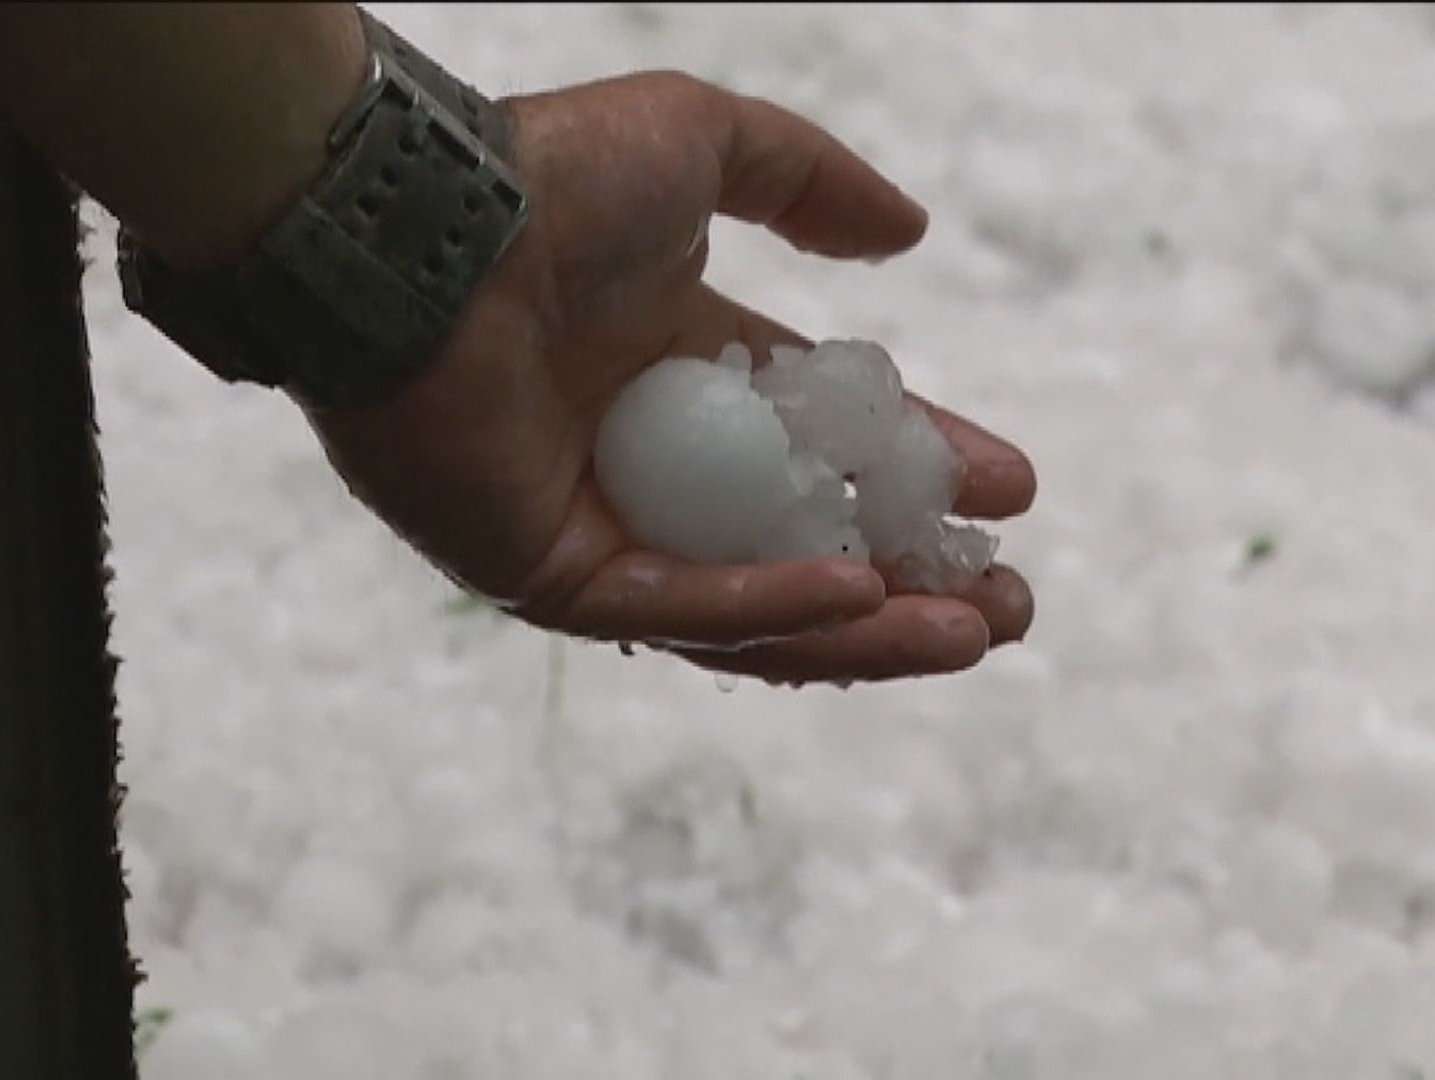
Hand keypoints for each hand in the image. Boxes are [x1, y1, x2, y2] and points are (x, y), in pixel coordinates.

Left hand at [299, 71, 1036, 684]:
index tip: (1012, 490)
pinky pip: (681, 610)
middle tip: (1010, 602)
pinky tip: (860, 595)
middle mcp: (658, 468)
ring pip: (758, 612)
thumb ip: (811, 183)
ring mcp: (606, 532)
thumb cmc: (549, 181)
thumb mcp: (706, 147)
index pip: (831, 451)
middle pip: (811, 551)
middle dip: (919, 582)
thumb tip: (908, 235)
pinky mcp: (551, 578)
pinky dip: (771, 611)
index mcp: (696, 380)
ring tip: (972, 632)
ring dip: (871, 629)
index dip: (924, 471)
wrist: (421, 230)